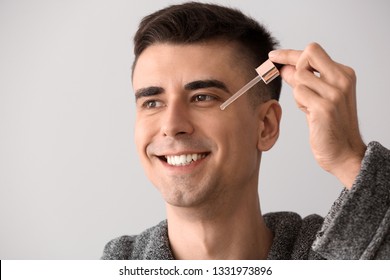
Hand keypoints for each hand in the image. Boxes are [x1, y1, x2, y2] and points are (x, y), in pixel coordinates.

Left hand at [269, 43, 365, 188]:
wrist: (343, 152)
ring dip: (298, 93)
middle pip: (308, 55)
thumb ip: (303, 80)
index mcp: (343, 74)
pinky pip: (299, 93)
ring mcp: (335, 92)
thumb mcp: (317, 97)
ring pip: (299, 77)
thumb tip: (284, 67)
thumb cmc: (329, 126)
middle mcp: (342, 79)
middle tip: (294, 84)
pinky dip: (300, 103)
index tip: (273, 55)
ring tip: (309, 107)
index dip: (289, 54)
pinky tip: (311, 114)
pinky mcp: (325, 106)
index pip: (313, 52)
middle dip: (294, 67)